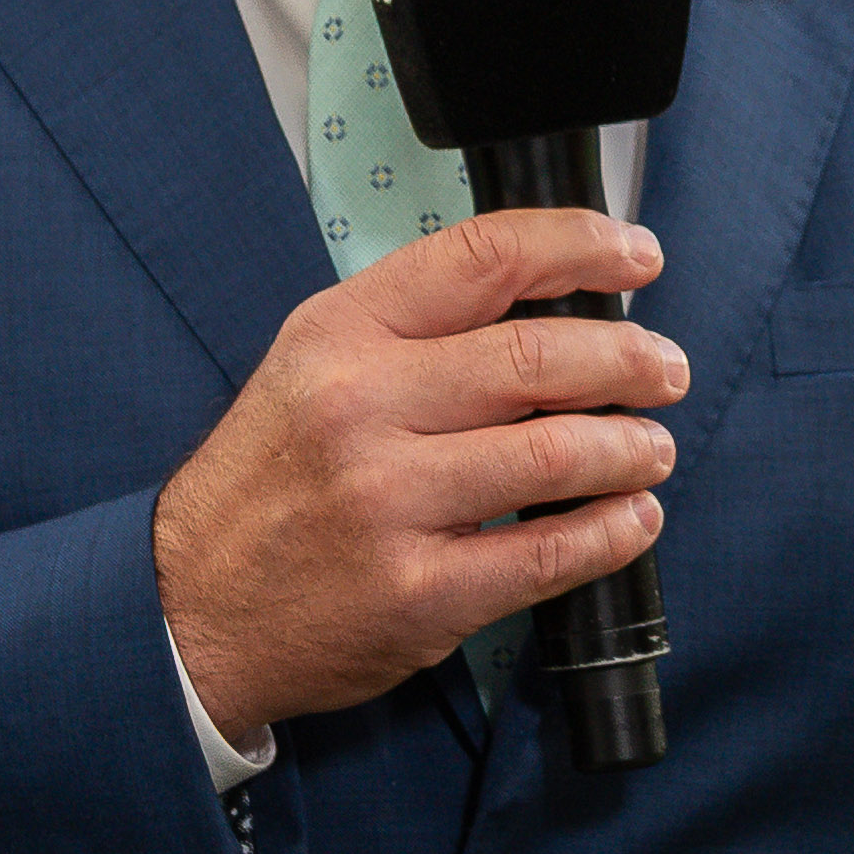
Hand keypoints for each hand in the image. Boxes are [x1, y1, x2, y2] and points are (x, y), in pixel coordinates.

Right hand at [155, 209, 686, 746]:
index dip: (581, 245)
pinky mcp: (419, 592)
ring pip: (558, 452)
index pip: (484, 256)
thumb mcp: (314, 366)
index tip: (638, 256)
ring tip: (653, 448)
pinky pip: (549, 554)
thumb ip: (418, 328)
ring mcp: (390, 502)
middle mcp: (363, 406)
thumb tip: (557, 300)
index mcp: (341, 332)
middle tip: (665, 369)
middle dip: (630, 358)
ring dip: (632, 447)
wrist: (187, 608)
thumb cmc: (268, 482)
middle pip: (541, 355)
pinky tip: (632, 518)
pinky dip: (612, 532)